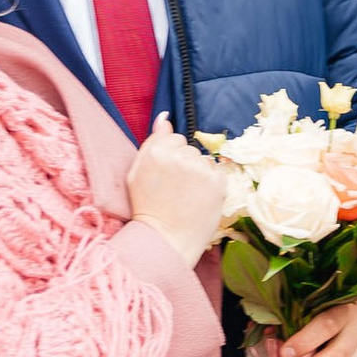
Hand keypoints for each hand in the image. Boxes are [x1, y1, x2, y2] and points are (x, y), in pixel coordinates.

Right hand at [128, 115, 225, 266]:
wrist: (166, 239)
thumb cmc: (148, 208)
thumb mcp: (137, 173)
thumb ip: (152, 141)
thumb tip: (164, 116)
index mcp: (157, 151)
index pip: (174, 138)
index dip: (170, 156)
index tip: (165, 175)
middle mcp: (180, 155)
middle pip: (189, 148)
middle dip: (184, 163)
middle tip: (175, 188)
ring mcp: (201, 168)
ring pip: (204, 159)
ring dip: (199, 173)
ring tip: (187, 195)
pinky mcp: (218, 181)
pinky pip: (216, 171)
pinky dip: (211, 182)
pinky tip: (199, 197)